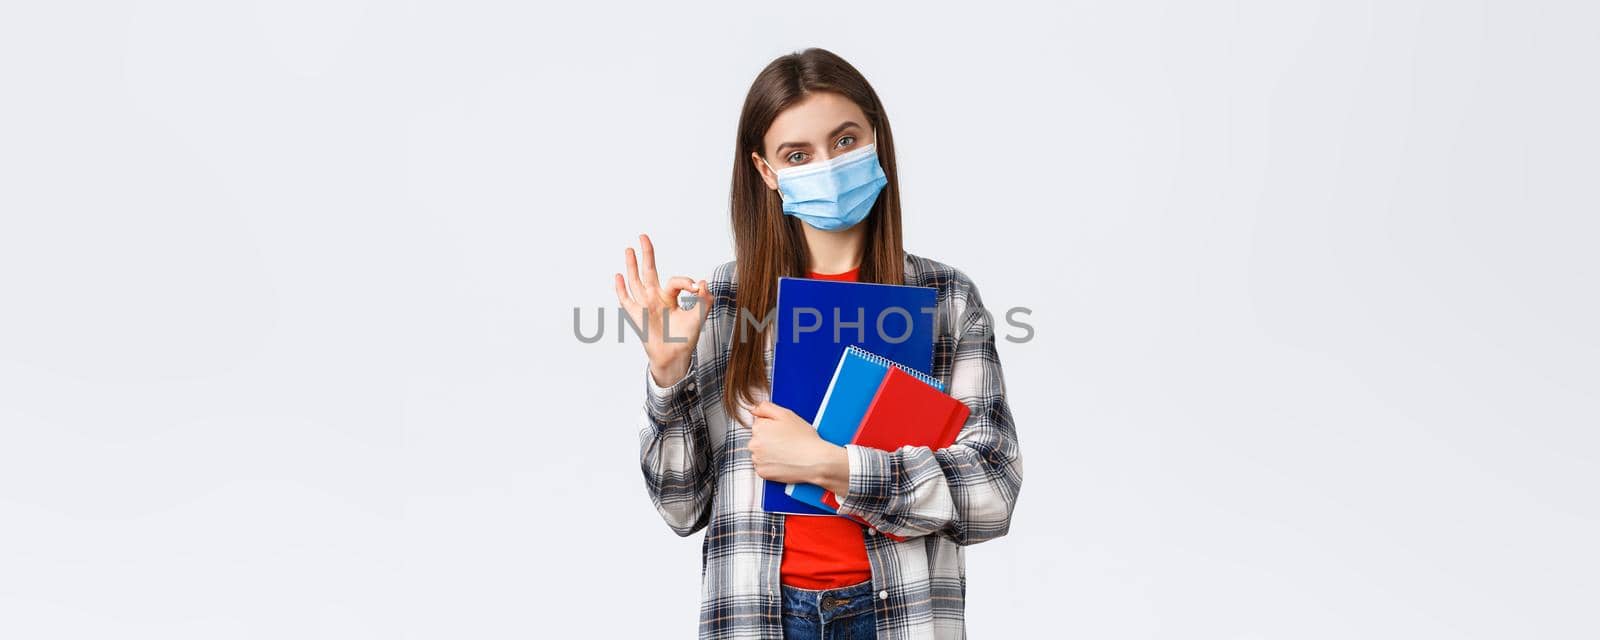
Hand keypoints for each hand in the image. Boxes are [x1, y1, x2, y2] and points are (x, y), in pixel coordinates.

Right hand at [614, 234, 711, 385]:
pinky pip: (626, 300)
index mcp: (670, 297)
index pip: (675, 281)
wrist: (675, 357)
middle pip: (649, 271)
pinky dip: (621, 289)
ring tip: (629, 249)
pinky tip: (617, 276)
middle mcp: (656, 298)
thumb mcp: (699, 317)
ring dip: (631, 266)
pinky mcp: (637, 316)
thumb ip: (704, 300)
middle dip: (647, 254)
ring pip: (636, 281)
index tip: (696, 287)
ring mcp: (645, 306)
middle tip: (643, 236)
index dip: (686, 281)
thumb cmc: (685, 338)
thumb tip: (703, 282)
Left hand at [743, 401, 848, 488]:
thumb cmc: (804, 439)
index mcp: (758, 428)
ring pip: (760, 452)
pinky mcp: (762, 472)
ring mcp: (757, 459)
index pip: (759, 423)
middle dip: (769, 439)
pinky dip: (770, 464)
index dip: (773, 426)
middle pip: (758, 438)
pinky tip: (783, 461)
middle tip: (786, 441)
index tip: (783, 431)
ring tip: (786, 452)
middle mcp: (754, 444)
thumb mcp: (786, 414)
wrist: (815, 461)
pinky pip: (763, 466)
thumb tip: (752, 409)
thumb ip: (765, 408)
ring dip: (769, 452)